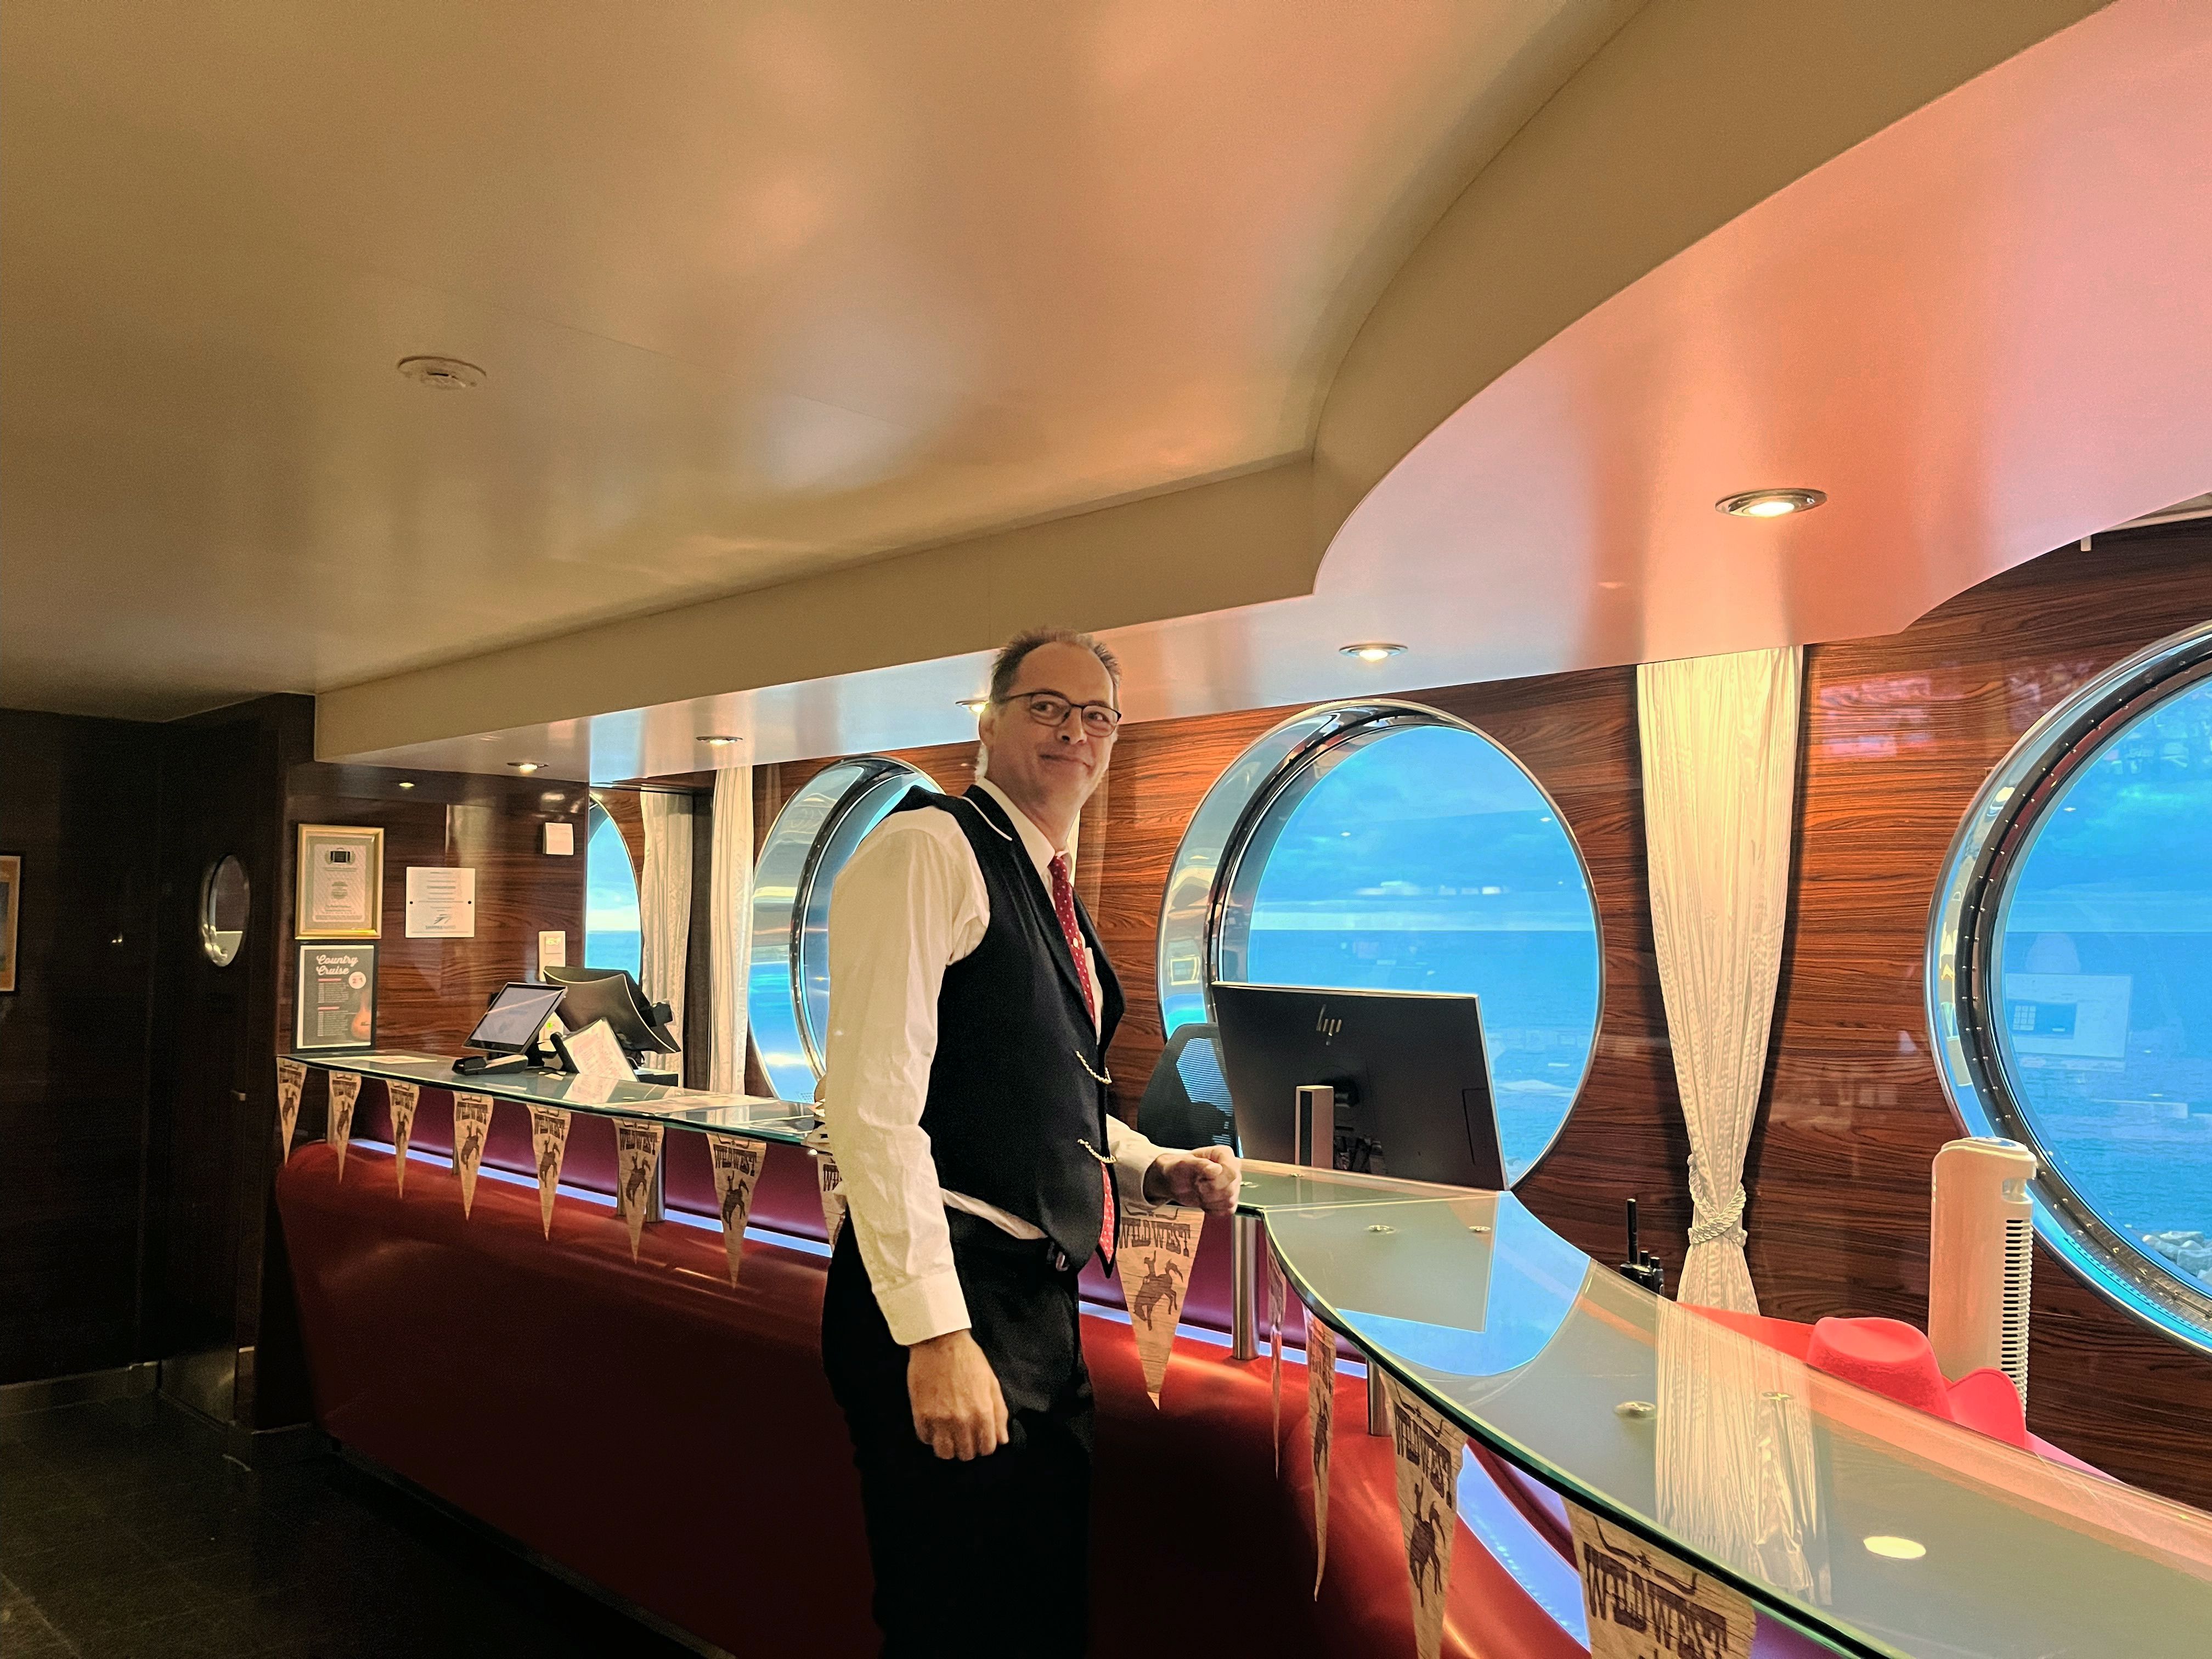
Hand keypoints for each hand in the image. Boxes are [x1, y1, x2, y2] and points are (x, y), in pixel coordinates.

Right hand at [905, 1329, 1008, 1460]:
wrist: (940, 1342)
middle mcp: (962, 1420)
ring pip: (945, 1453)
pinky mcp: (921, 1415)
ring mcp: (940, 1420)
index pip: (987, 1448)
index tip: (979, 1438)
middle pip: (966, 1454)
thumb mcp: (992, 1382)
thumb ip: (999, 1413)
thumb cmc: (968, 1359)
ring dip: (948, 1447)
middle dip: (967, 1447)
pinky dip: (930, 1436)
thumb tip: (1002, 1439)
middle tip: (964, 1435)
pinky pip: (925, 1439)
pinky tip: (934, 1424)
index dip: (984, 1445)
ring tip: (948, 1434)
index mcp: (983, 1412)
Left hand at [1146, 1145, 1241, 1215]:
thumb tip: (1216, 1169)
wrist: (1175, 1182)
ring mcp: (1233, 1185)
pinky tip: (1203, 1201)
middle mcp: (1232, 1168)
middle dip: (1208, 1191)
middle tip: (1195, 1184)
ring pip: (1229, 1201)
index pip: (1231, 1171)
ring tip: (1198, 1191)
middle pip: (1229, 1189)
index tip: (1200, 1178)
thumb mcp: (1183, 1164)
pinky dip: (1213, 1209)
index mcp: (1224, 1154)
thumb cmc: (1179, 1169)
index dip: (1216, 1180)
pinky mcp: (1230, 1199)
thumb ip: (1200, 1165)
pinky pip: (1228, 1210)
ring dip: (1208, 1201)